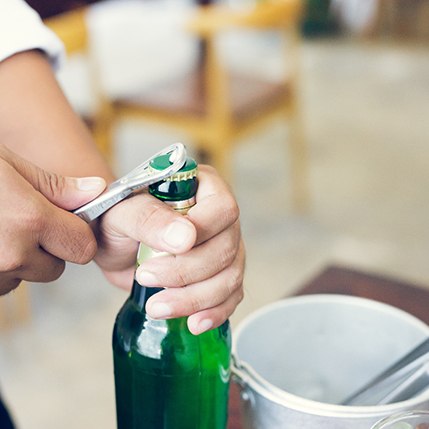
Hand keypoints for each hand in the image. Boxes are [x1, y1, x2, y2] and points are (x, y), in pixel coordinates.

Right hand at [0, 145, 105, 294]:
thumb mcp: (7, 164)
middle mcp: (11, 254)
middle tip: (24, 222)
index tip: (63, 220)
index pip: (84, 246)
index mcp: (30, 220)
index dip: (76, 233)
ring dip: (19, 260)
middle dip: (48, 249)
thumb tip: (95, 190)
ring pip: (25, 276)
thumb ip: (54, 185)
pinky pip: (0, 283)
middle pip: (55, 267)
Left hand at [95, 165, 244, 333]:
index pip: (222, 209)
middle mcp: (221, 218)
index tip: (165, 250)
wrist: (113, 244)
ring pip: (231, 276)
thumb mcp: (121, 213)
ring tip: (158, 307)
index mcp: (203, 188)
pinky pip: (230, 296)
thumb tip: (186, 238)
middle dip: (188, 272)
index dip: (202, 232)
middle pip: (227, 248)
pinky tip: (194, 322)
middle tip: (147, 278)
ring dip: (196, 298)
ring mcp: (225, 247)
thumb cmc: (116, 219)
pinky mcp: (220, 275)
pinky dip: (214, 312)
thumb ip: (149, 219)